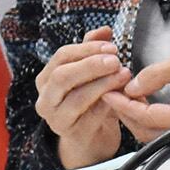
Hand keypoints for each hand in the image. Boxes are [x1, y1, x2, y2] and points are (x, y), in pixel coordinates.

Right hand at [33, 29, 132, 168]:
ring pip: (76, 98)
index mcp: (47, 78)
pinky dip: (108, 105)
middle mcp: (46, 98)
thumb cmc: (90, 103)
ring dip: (103, 84)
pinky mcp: (73, 135)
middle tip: (115, 60)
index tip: (111, 46)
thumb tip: (104, 30)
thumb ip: (93, 51)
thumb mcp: (90, 75)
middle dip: (91, 65)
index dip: (87, 49)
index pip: (62, 56)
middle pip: (62, 76)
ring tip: (124, 76)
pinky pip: (91, 118)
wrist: (91, 139)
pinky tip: (121, 97)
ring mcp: (57, 119)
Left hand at [106, 43, 169, 143]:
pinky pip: (162, 127)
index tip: (110, 91)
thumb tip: (132, 85)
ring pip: (152, 132)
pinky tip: (139, 99)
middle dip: (125, 112)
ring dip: (134, 115)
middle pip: (146, 131)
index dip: (125, 104)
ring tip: (122, 94)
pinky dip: (146, 115)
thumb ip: (156, 74)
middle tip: (111, 92)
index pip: (148, 116)